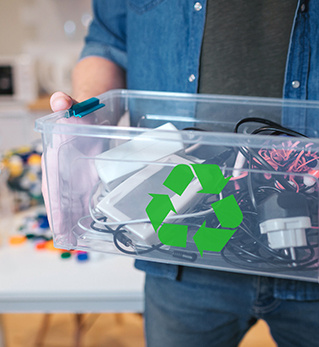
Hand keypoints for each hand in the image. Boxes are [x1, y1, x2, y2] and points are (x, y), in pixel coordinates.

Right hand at [42, 92, 99, 246]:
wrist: (91, 116)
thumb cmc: (82, 114)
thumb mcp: (78, 109)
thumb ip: (69, 105)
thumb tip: (59, 99)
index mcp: (56, 157)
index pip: (53, 186)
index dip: (55, 206)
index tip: (59, 226)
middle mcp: (62, 171)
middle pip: (60, 200)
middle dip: (64, 221)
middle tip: (68, 243)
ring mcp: (74, 177)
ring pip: (71, 203)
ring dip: (73, 221)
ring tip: (77, 242)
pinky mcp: (86, 179)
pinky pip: (83, 199)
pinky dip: (84, 213)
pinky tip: (90, 225)